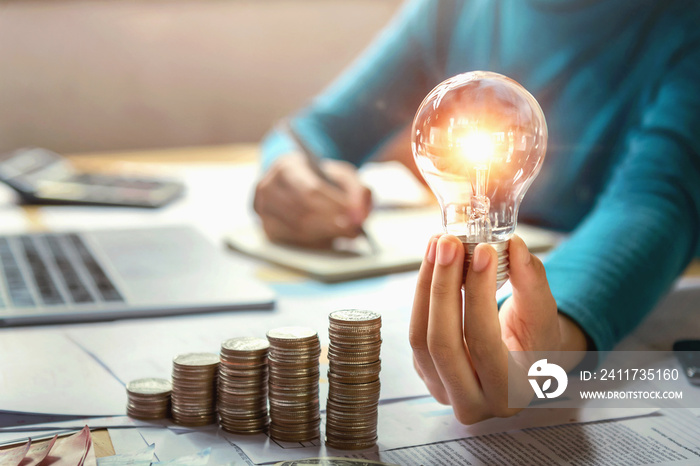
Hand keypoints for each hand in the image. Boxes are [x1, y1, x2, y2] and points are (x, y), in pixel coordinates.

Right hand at [254, 153, 371, 247]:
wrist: (298, 181)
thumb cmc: (321, 178)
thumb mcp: (342, 175)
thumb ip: (357, 191)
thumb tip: (360, 216)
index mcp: (286, 166)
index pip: (310, 190)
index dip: (334, 205)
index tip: (355, 214)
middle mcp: (268, 187)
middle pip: (303, 212)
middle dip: (332, 223)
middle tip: (354, 229)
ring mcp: (264, 209)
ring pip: (298, 228)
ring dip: (326, 234)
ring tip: (346, 232)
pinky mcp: (268, 227)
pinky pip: (293, 240)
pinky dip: (315, 242)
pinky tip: (330, 238)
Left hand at [409, 234, 587, 423]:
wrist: (521, 361)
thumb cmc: (536, 339)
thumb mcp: (543, 314)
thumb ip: (532, 281)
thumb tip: (516, 246)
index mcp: (509, 393)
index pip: (484, 342)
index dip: (479, 294)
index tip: (482, 250)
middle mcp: (473, 403)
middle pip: (442, 342)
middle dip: (443, 286)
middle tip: (449, 242)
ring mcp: (443, 391)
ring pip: (419, 337)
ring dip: (426, 285)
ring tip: (438, 245)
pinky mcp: (425, 372)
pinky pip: (416, 331)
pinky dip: (422, 292)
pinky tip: (433, 261)